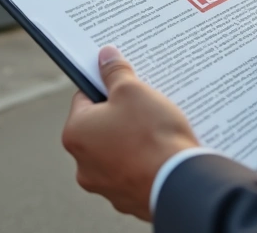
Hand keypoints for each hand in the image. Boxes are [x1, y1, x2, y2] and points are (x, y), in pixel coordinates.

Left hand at [62, 45, 199, 221]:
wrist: (181, 183)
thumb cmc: (152, 134)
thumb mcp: (133, 91)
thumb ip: (115, 72)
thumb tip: (105, 55)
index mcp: (75, 134)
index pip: (85, 99)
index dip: (106, 87)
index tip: (125, 85)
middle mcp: (83, 165)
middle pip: (101, 127)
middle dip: (122, 116)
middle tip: (145, 106)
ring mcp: (106, 186)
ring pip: (118, 152)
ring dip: (133, 140)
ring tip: (158, 131)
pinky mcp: (128, 200)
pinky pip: (135, 173)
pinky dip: (145, 163)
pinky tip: (163, 154)